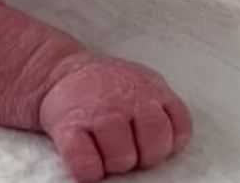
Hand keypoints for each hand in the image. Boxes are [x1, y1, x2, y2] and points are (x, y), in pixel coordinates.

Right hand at [40, 54, 191, 181]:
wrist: (60, 69)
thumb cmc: (106, 86)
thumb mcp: (141, 82)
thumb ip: (160, 106)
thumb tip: (170, 145)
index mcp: (151, 87)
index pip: (179, 127)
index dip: (167, 142)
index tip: (149, 139)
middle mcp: (127, 97)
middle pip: (155, 147)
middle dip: (143, 156)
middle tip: (126, 146)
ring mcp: (98, 111)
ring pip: (122, 159)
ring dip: (113, 163)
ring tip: (103, 147)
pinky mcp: (68, 127)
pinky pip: (87, 166)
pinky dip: (88, 169)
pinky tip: (85, 152)